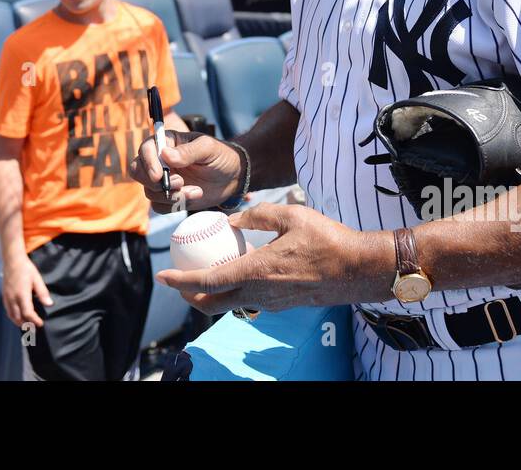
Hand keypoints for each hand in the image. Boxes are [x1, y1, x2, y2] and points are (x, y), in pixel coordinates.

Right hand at [1, 254, 52, 328]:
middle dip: (26, 324)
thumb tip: (49, 304)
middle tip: (34, 328)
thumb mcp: (37, 279)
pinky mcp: (4, 295)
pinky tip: (18, 316)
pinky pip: (7, 310)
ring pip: (11, 315)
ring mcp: (7, 297)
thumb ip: (42, 293)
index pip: (28, 313)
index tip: (40, 324)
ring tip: (26, 325)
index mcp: (22, 294)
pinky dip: (12, 316)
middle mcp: (13, 298)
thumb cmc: (26, 269)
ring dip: (18, 322)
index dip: (34, 320)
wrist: (12, 260)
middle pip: (18, 317)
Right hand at [129, 130, 241, 212]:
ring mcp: (163, 180)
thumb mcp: (208, 149)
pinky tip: (194, 196)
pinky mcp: (169, 197)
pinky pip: (159, 206)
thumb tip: (165, 155)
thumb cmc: (221, 156)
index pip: (145, 149)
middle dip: (153, 182)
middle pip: (138, 171)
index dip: (148, 162)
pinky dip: (174, 205)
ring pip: (149, 191)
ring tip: (195, 190)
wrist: (233, 177)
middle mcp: (160, 161)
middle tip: (178, 183)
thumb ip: (188, 152)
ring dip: (170, 195)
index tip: (159, 175)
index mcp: (167, 142)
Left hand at [156, 203, 380, 314]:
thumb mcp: (291, 215)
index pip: (208, 281)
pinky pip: (249, 299)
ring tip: (202, 273)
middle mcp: (259, 292)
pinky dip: (233, 290)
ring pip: (230, 304)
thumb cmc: (328, 239)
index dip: (181, 280)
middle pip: (212, 304)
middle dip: (189, 295)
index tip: (163, 276)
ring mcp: (271, 302)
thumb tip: (232, 219)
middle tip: (177, 279)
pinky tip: (237, 269)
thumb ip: (257, 215)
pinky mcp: (282, 303)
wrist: (358, 269)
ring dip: (211, 294)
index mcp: (256, 271)